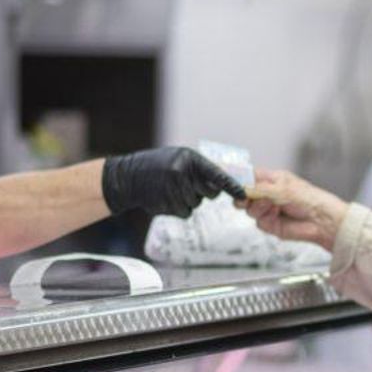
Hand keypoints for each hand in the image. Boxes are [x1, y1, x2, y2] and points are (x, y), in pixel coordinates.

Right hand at [101, 147, 245, 217]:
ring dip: (188, 200)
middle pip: (209, 193)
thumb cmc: (158, 165)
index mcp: (188, 159)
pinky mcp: (166, 205)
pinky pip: (184, 213)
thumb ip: (200, 168)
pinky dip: (178, 208)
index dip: (231, 186)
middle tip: (188, 184)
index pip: (217, 174)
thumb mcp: (179, 158)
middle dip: (204, 192)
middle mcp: (182, 173)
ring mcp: (173, 190)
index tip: (243, 194)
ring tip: (170, 188)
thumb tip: (224, 182)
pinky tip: (166, 198)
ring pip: (196, 204)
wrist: (128, 177)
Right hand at [243, 169, 349, 250]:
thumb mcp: (283, 188)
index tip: (231, 179)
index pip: (249, 176)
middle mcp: (268, 194)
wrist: (320, 221)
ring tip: (272, 205)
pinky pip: (258, 221)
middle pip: (244, 194)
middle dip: (243, 196)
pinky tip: (276, 214)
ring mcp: (268, 209)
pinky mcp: (269, 224)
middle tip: (245, 197)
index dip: (239, 177)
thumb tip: (243, 186)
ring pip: (249, 209)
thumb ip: (260, 188)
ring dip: (259, 207)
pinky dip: (265, 217)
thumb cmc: (310, 199)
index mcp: (272, 179)